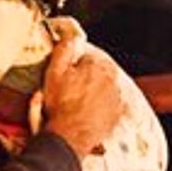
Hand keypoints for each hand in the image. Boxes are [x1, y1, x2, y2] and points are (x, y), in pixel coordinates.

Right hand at [42, 38, 123, 157]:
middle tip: (67, 93)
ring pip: (101, 89)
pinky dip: (97, 108)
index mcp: (99, 65)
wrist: (70, 138)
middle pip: (95, 73)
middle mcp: (113, 80)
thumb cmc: (61, 106)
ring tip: (74, 105)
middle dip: (83, 80)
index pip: (86, 58)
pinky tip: (83, 114)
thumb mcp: (54, 72)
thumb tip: (69, 33)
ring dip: (90, 94)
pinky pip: (106, 106)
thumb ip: (65, 48)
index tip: (65, 77)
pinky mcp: (116, 115)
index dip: (71, 67)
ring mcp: (116, 98)